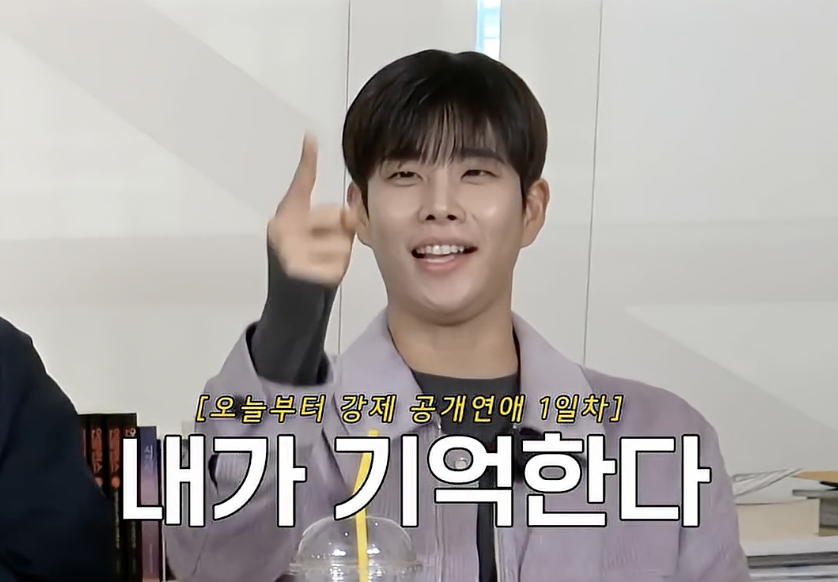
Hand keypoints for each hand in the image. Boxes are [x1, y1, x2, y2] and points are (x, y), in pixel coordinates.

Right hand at [268, 134, 357, 285]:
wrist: (291, 304)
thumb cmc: (308, 264)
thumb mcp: (317, 237)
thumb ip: (333, 219)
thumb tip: (352, 209)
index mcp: (285, 216)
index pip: (301, 184)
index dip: (307, 161)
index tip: (311, 138)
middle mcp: (282, 230)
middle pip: (337, 215)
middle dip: (341, 231)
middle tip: (324, 249)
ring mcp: (290, 251)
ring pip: (342, 241)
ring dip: (341, 253)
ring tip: (322, 264)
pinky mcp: (301, 272)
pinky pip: (339, 262)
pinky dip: (337, 271)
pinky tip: (322, 278)